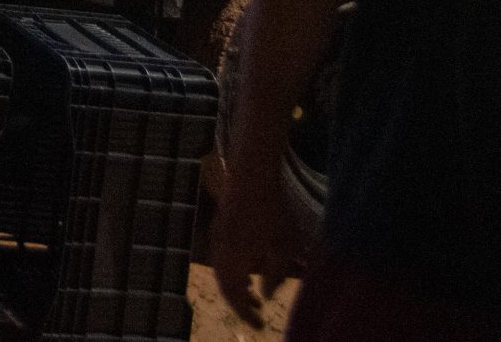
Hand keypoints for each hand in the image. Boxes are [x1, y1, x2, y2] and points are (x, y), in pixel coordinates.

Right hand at [209, 161, 304, 330]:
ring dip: (236, 286)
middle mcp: (219, 251)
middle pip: (223, 286)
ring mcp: (217, 237)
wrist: (252, 175)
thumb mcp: (283, 246)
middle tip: (256, 313)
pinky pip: (221, 257)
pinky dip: (233, 270)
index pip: (234, 296)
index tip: (259, 326)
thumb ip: (275, 274)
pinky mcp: (220, 226)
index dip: (245, 313)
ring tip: (252, 294)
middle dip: (239, 302)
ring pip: (221, 271)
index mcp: (233, 260)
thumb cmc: (272, 212)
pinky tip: (248, 267)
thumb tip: (265, 294)